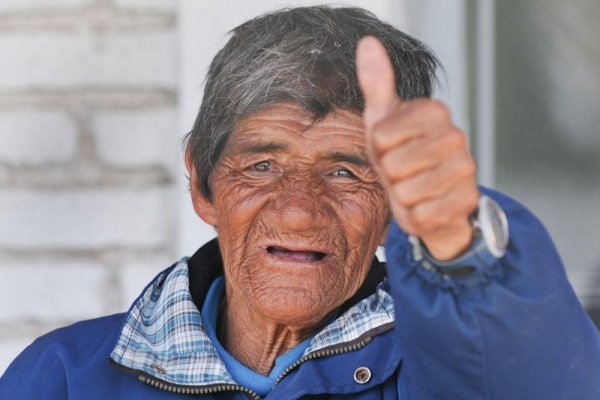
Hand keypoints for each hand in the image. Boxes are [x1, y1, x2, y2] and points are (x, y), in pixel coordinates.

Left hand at [355, 36, 478, 259]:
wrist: (431, 197)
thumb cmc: (402, 154)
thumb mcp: (383, 120)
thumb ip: (376, 83)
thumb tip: (367, 43)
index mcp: (434, 111)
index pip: (380, 136)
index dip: (379, 148)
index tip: (393, 146)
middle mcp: (456, 136)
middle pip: (392, 165)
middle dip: (390, 175)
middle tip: (404, 171)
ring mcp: (466, 170)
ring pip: (406, 192)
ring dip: (403, 197)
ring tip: (415, 187)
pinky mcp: (467, 202)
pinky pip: (421, 216)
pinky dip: (416, 216)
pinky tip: (429, 205)